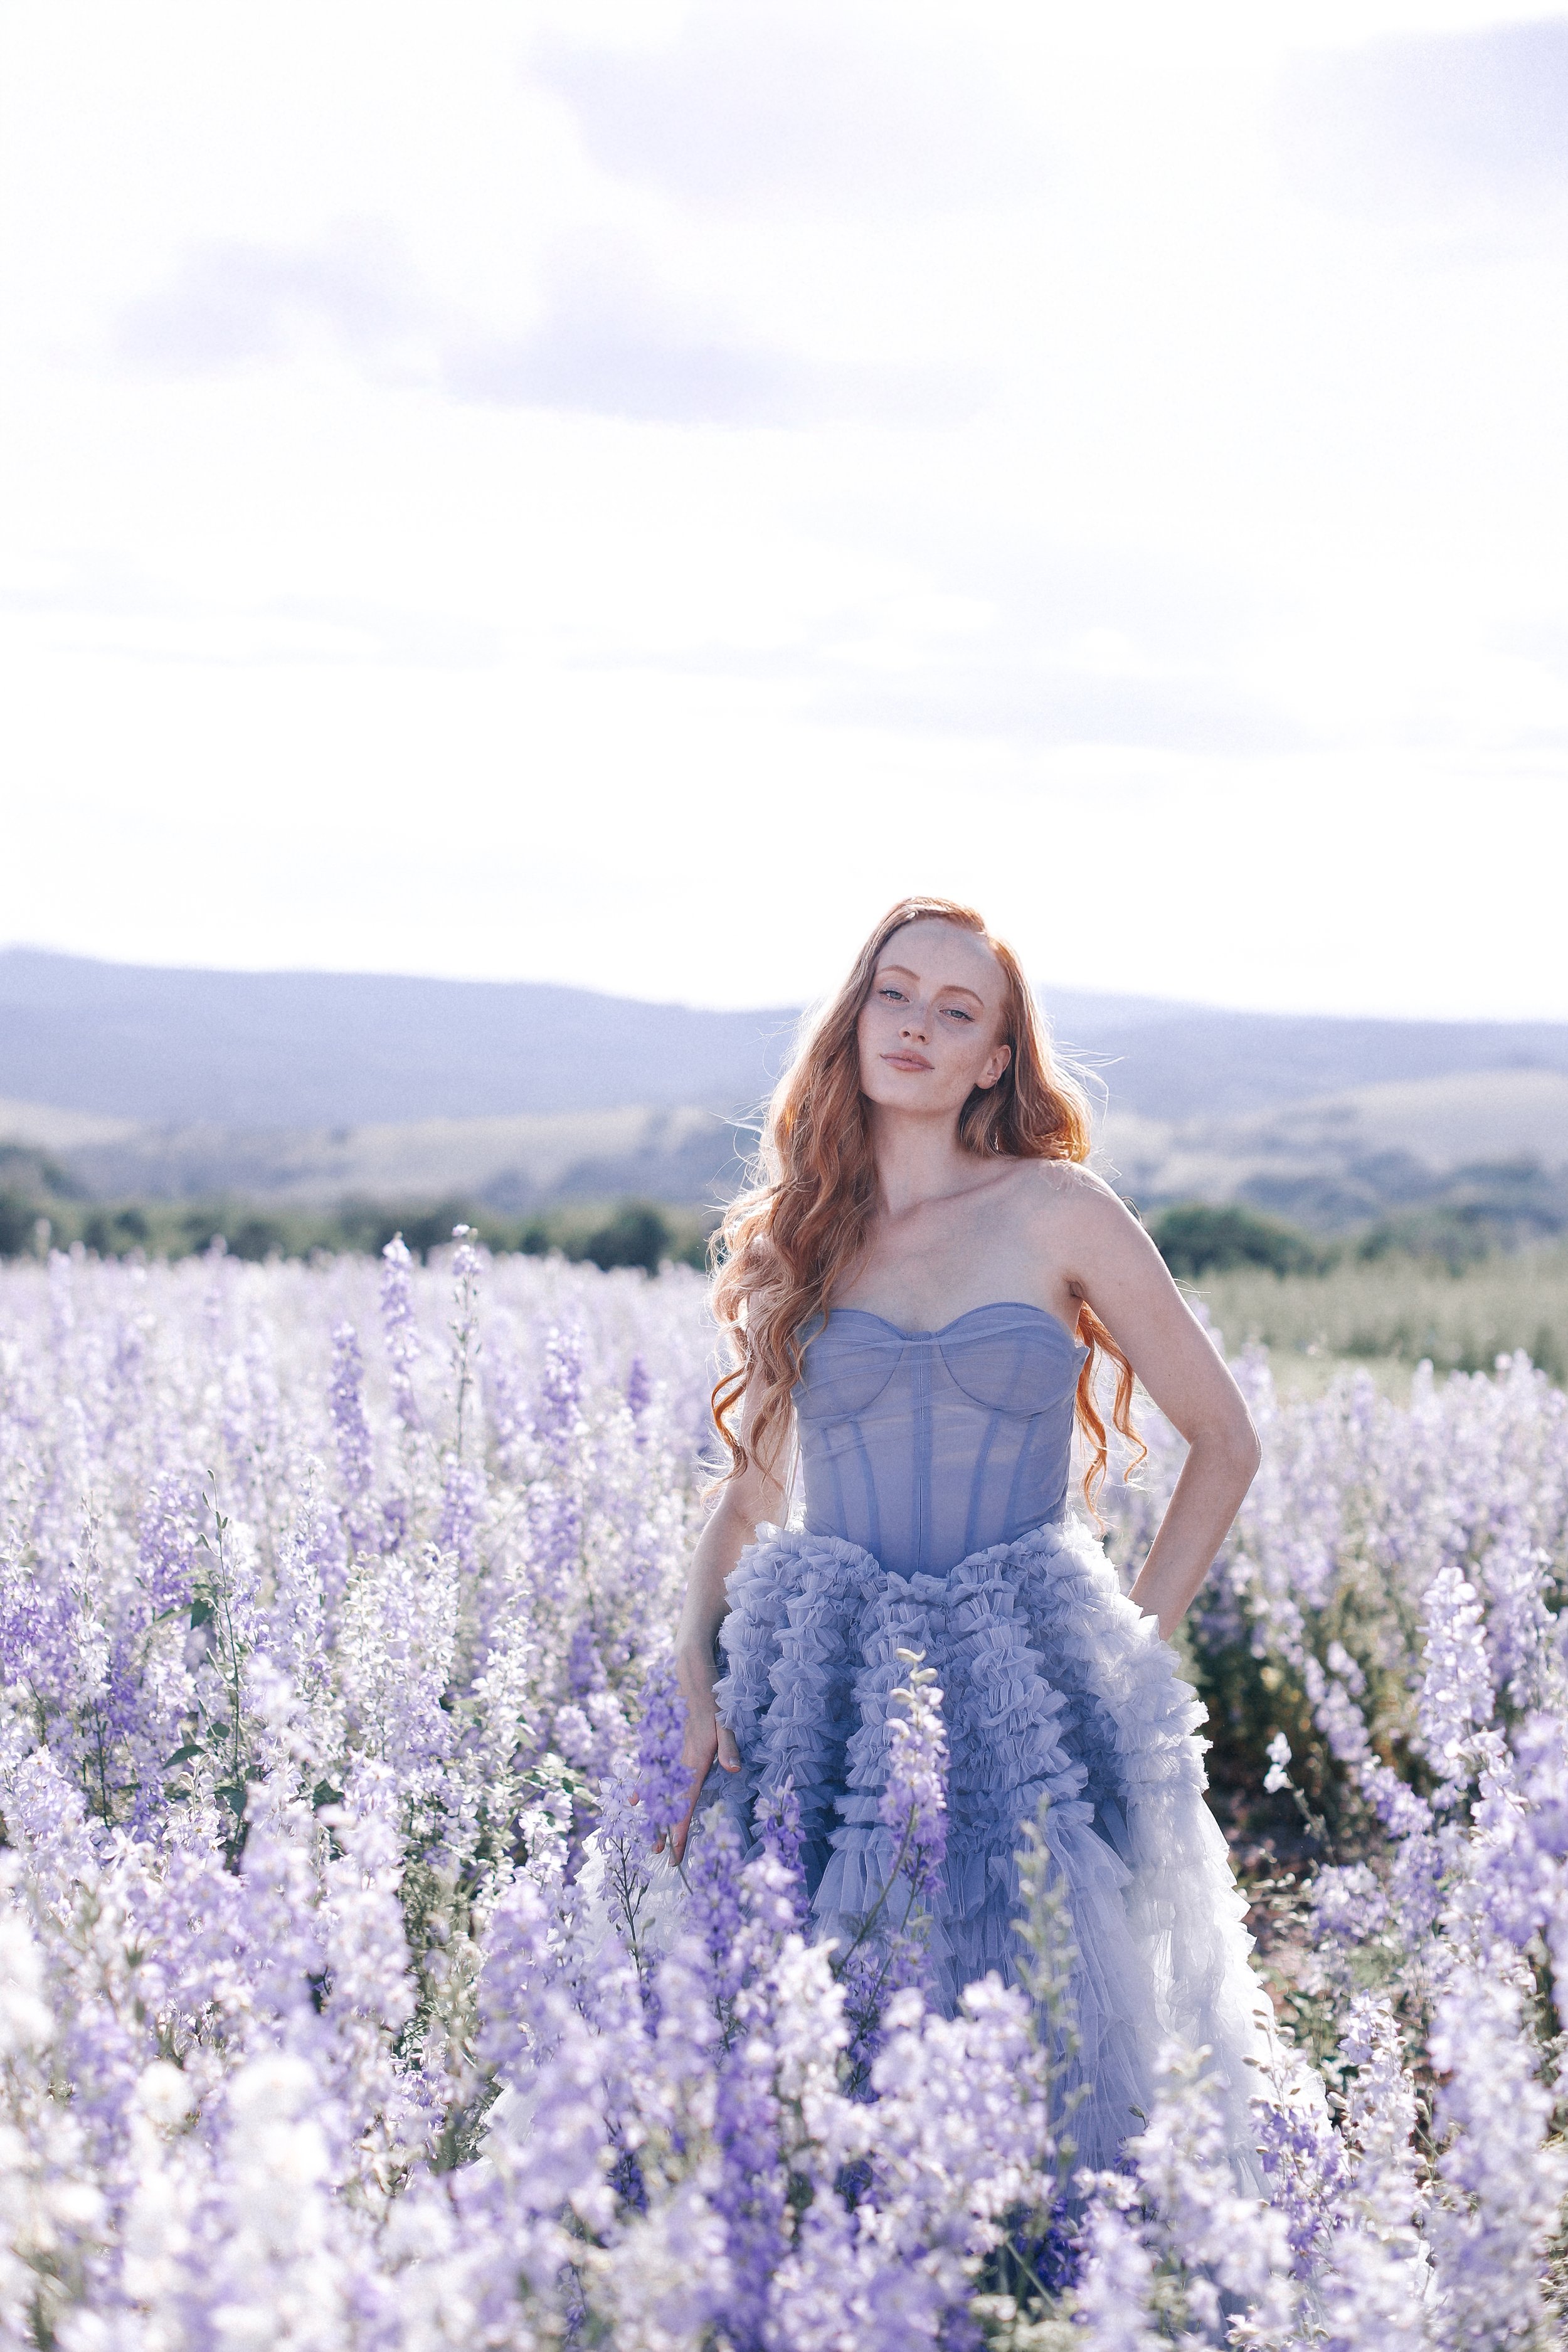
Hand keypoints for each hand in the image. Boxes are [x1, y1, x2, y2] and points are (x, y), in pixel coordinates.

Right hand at [666, 1638, 740, 1862]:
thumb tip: (733, 1770)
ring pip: (658, 1790)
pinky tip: (635, 1800)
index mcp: (694, 1759)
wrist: (690, 1671)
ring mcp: (670, 1752)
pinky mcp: (667, 1744)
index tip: (674, 1854)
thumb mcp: (726, 1721)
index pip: (686, 1802)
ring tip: (648, 1837)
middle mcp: (679, 1760)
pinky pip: (652, 1771)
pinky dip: (644, 1786)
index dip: (680, 1830)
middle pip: (669, 1801)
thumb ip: (728, 1746)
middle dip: (664, 1829)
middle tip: (659, 1855)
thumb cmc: (713, 1698)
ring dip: (654, 1814)